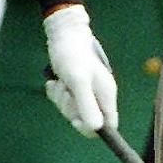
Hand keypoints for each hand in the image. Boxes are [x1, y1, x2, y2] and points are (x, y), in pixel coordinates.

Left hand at [43, 4, 118, 136]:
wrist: (62, 34)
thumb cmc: (72, 54)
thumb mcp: (78, 80)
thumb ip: (87, 104)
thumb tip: (96, 129)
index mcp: (106, 94)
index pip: (108, 124)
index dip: (92, 127)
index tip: (75, 120)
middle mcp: (98, 94)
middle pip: (86, 119)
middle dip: (70, 108)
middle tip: (65, 90)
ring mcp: (86, 91)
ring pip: (72, 110)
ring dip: (61, 98)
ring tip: (60, 82)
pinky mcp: (73, 87)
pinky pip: (63, 100)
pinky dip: (56, 92)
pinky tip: (54, 81)